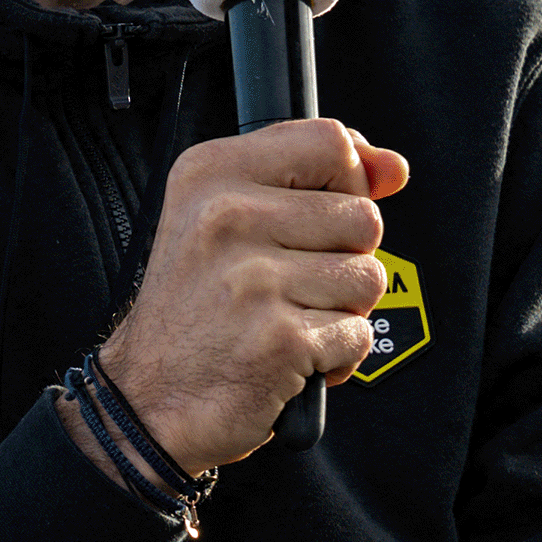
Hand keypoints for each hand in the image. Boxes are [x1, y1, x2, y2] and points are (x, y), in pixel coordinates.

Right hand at [97, 121, 409, 475]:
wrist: (149, 399)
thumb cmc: (194, 311)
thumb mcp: (230, 220)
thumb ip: (314, 181)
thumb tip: (392, 168)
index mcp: (209, 174)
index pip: (330, 142)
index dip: (348, 181)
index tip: (322, 215)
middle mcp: (226, 218)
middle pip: (363, 217)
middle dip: (344, 258)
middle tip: (287, 285)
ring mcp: (253, 279)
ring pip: (368, 277)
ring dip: (340, 310)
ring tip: (286, 319)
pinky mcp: (280, 338)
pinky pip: (358, 334)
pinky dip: (335, 356)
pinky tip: (289, 355)